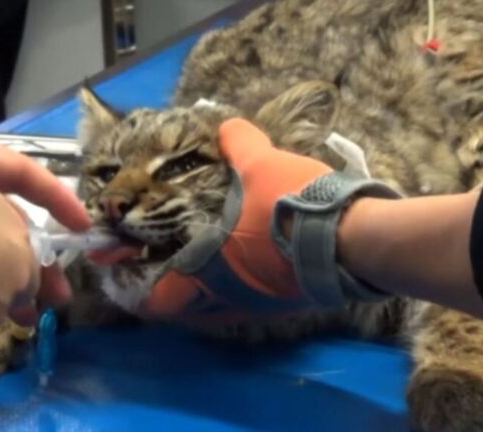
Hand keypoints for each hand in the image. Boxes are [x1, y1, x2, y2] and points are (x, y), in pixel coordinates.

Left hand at [142, 118, 398, 319]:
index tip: (129, 266)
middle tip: (167, 257)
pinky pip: (246, 301)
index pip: (155, 300)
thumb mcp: (262, 163)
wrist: (353, 239)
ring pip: (215, 307)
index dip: (134, 285)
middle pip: (182, 308)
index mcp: (207, 272)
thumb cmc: (292, 206)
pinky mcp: (284, 305)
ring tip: (206, 255)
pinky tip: (248, 256)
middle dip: (169, 285)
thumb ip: (238, 143)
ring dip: (204, 286)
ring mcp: (257, 306)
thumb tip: (226, 126)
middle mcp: (226, 299)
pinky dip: (236, 284)